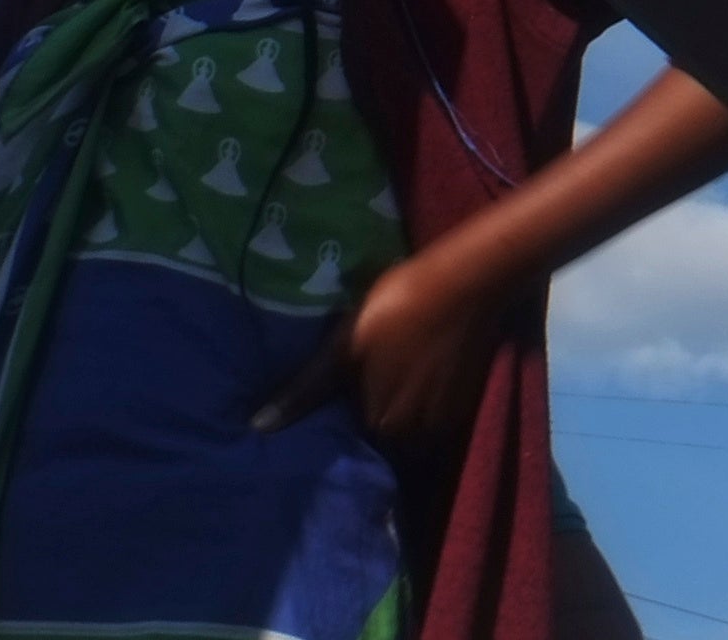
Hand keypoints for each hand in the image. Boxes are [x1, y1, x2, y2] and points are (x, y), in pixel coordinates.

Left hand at [255, 244, 506, 454]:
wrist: (469, 280)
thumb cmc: (398, 308)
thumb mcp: (344, 345)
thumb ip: (305, 390)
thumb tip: (259, 427)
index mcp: (381, 426)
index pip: (350, 447)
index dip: (335, 431)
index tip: (324, 415)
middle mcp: (415, 437)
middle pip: (382, 443)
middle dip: (367, 428)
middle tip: (353, 397)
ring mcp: (445, 421)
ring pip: (410, 433)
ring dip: (397, 419)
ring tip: (384, 388)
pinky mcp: (465, 401)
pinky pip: (433, 418)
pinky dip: (421, 406)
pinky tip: (414, 378)